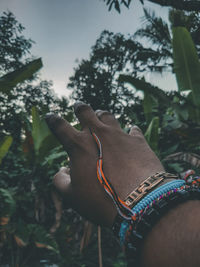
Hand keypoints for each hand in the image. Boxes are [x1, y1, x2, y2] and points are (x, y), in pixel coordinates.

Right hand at [46, 102, 163, 226]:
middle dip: (80, 108)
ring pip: (107, 116)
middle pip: (85, 112)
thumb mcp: (72, 195)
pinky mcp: (138, 141)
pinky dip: (129, 130)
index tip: (50, 116)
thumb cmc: (101, 200)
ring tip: (100, 116)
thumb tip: (62, 170)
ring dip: (101, 115)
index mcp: (79, 145)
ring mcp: (119, 135)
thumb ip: (60, 180)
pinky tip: (130, 132)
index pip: (60, 127)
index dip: (52, 120)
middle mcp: (98, 134)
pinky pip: (133, 129)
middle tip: (78, 106)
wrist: (139, 202)